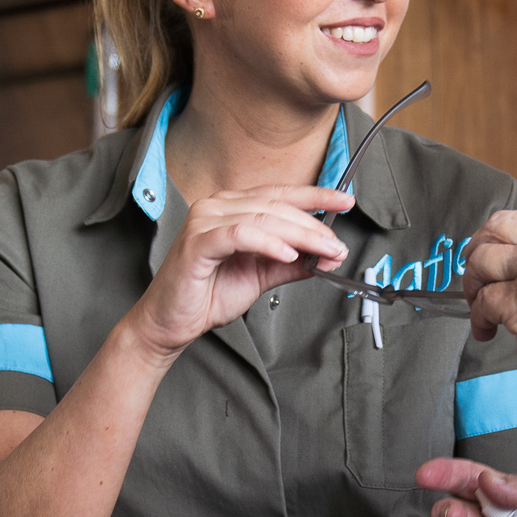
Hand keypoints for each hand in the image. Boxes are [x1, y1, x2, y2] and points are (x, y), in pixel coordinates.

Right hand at [131, 186, 351, 355]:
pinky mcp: (197, 242)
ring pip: (263, 218)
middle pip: (276, 206)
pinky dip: (268, 243)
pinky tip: (288, 255)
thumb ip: (292, 265)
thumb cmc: (207, 295)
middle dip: (314, 225)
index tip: (345, 202)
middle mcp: (217, 206)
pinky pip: (240, 234)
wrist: (172, 322)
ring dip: (300, 235)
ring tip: (323, 252)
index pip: (280, 194)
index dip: (315, 196)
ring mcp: (204, 221)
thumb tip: (327, 257)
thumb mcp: (261, 277)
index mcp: (232, 207)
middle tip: (337, 245)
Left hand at [461, 208, 516, 410]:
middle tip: (476, 275)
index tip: (495, 251)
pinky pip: (483, 301)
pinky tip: (489, 330)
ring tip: (482, 307)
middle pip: (498, 228)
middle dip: (478, 251)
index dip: (503, 236)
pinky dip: (479, 319)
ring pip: (482, 261)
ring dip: (474, 286)